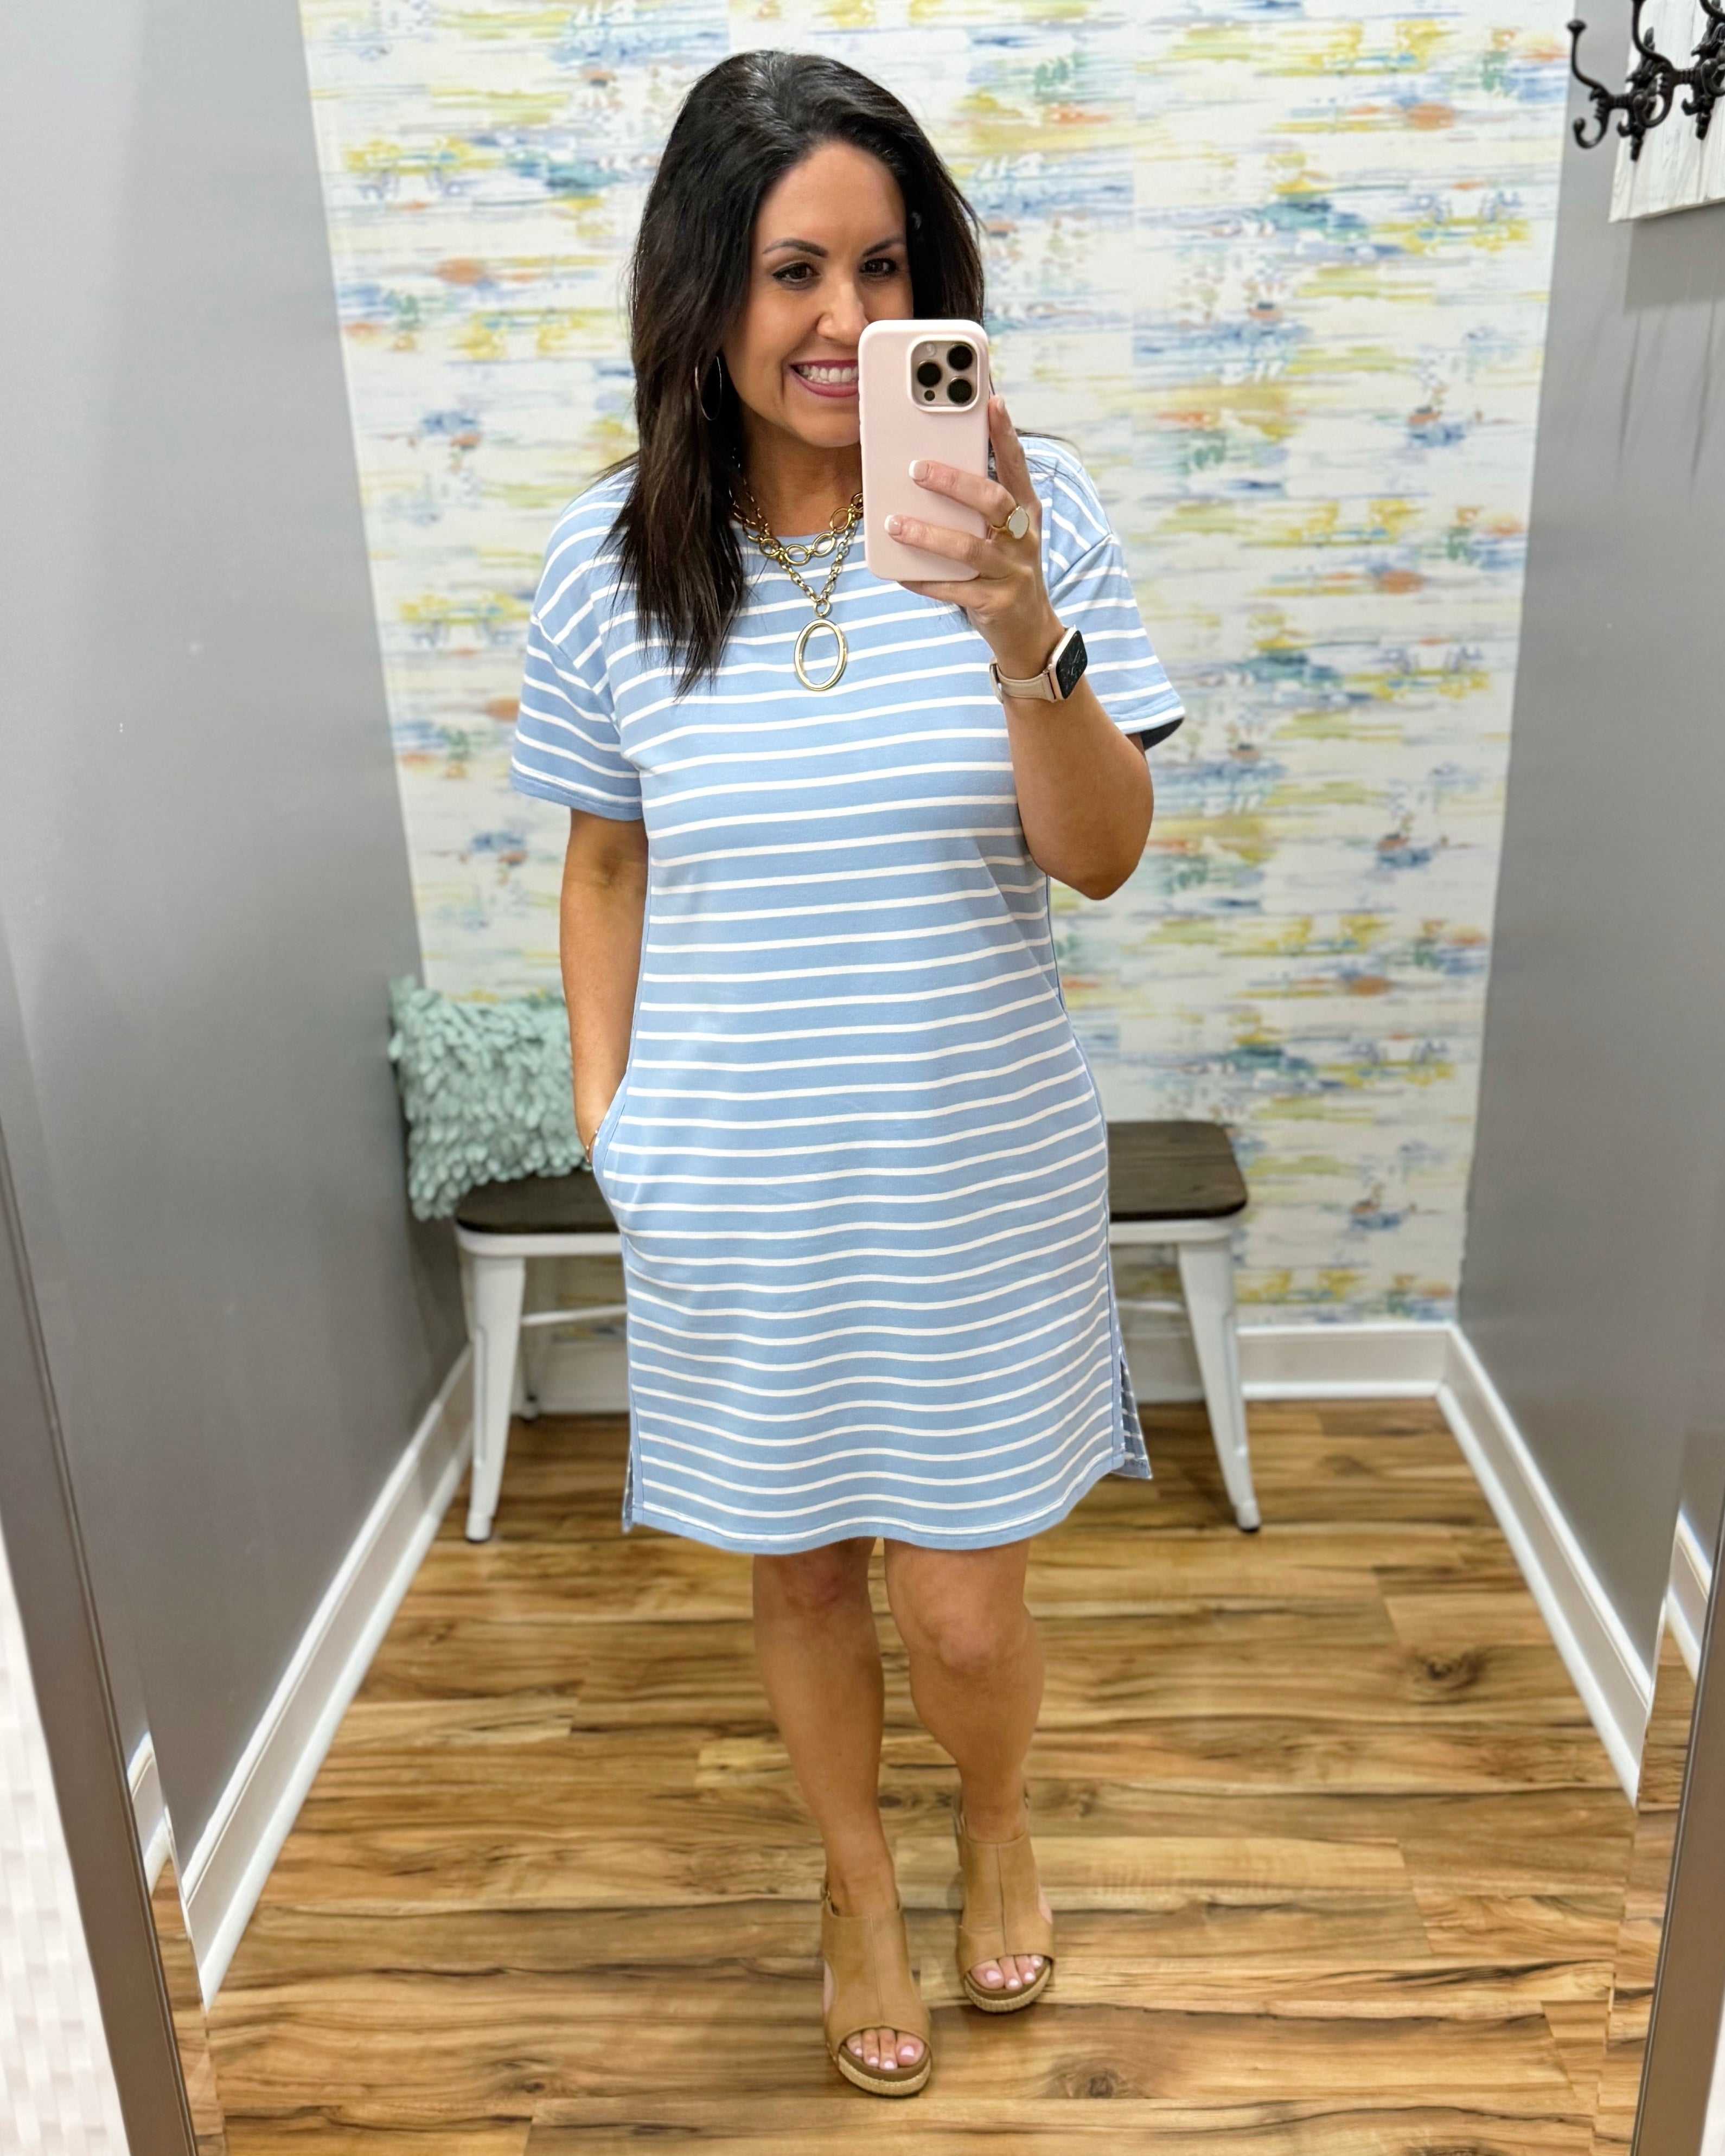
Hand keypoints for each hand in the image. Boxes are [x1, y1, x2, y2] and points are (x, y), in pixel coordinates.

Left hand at [885, 396, 1062, 681]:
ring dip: (929, 534)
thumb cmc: (1005, 568)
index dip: (1005, 433)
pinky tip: (901, 572)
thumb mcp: (1002, 531)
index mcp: (1025, 511)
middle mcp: (1023, 537)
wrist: (1029, 630)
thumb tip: (931, 465)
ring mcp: (1012, 571)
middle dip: (955, 482)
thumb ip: (977, 502)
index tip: (991, 400)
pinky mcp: (995, 603)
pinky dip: (925, 580)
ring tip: (895, 524)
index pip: (1016, 465)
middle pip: (993, 501)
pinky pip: (955, 589)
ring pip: (969, 547)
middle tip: (916, 469)